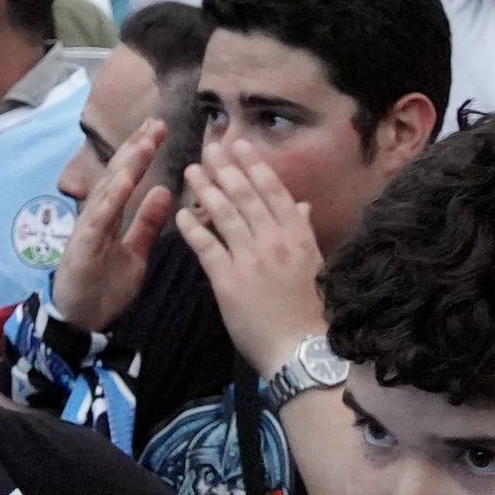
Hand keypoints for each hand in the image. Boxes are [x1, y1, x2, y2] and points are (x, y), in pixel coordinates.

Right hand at [51, 117, 179, 330]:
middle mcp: (96, 216)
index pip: (126, 177)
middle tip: (156, 123)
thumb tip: (164, 191)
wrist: (81, 321)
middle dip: (136, 148)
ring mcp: (88, 229)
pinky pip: (100, 219)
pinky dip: (113, 198)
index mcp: (110, 216)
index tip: (157, 129)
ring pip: (108, 191)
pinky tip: (127, 180)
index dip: (140, 152)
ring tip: (144, 143)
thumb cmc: (105, 286)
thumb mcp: (135, 253)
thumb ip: (147, 223)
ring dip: (127, 165)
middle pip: (116, 175)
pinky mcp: (84, 247)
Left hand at [181, 137, 328, 376]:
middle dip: (226, 168)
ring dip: (206, 190)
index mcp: (297, 235)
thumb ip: (304, 231)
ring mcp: (251, 260)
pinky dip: (193, 228)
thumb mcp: (313, 264)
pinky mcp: (229, 281)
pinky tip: (181, 214)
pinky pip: (208, 248)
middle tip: (208, 147)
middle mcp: (275, 241)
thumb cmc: (308, 309)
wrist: (298, 349)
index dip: (254, 165)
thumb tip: (301, 204)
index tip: (239, 145)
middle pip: (246, 196)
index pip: (273, 191)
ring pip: (225, 215)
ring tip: (191, 171)